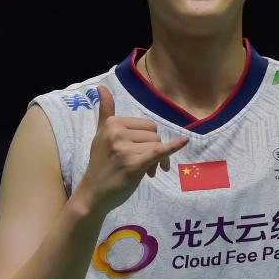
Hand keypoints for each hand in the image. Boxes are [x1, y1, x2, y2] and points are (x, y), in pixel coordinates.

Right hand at [74, 84, 188, 214]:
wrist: (94, 193)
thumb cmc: (100, 163)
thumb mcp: (100, 134)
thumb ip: (105, 111)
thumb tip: (101, 86)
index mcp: (112, 123)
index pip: (146, 124)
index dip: (149, 139)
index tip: (141, 152)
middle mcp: (117, 133)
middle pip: (154, 134)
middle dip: (154, 148)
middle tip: (147, 165)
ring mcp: (125, 149)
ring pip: (157, 145)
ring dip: (158, 160)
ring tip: (148, 172)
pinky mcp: (134, 164)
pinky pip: (158, 151)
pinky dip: (173, 146)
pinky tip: (185, 141)